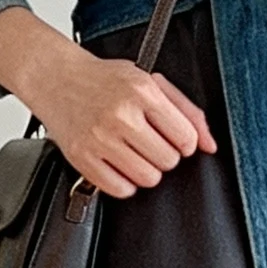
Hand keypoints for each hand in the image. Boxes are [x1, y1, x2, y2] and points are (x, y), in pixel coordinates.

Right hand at [0, 8, 216, 198]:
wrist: (56, 77)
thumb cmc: (106, 80)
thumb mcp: (150, 82)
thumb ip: (187, 111)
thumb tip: (210, 145)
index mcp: (143, 92)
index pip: (185, 138)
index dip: (184, 142)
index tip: (173, 137)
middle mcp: (121, 115)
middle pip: (168, 161)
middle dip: (164, 155)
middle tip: (149, 142)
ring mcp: (100, 138)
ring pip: (148, 178)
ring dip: (146, 170)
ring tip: (133, 152)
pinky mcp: (82, 157)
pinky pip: (120, 189)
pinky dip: (125, 182)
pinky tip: (118, 164)